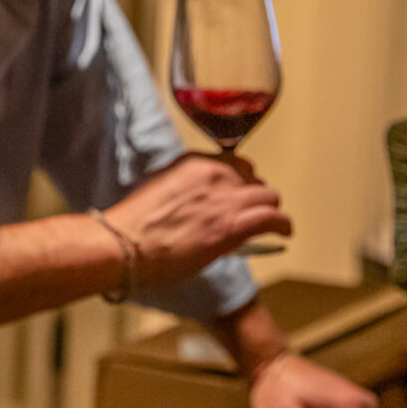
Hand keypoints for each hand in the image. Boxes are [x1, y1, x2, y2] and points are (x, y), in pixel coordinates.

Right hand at [107, 153, 292, 288]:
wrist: (124, 244)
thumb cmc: (132, 225)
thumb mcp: (157, 188)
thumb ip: (182, 186)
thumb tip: (194, 200)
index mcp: (193, 163)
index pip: (233, 162)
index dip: (238, 180)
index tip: (236, 192)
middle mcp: (214, 174)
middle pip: (254, 178)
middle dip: (254, 194)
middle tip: (248, 211)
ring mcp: (227, 199)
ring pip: (269, 197)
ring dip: (268, 210)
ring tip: (268, 222)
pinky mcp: (235, 225)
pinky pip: (275, 219)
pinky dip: (282, 226)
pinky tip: (282, 232)